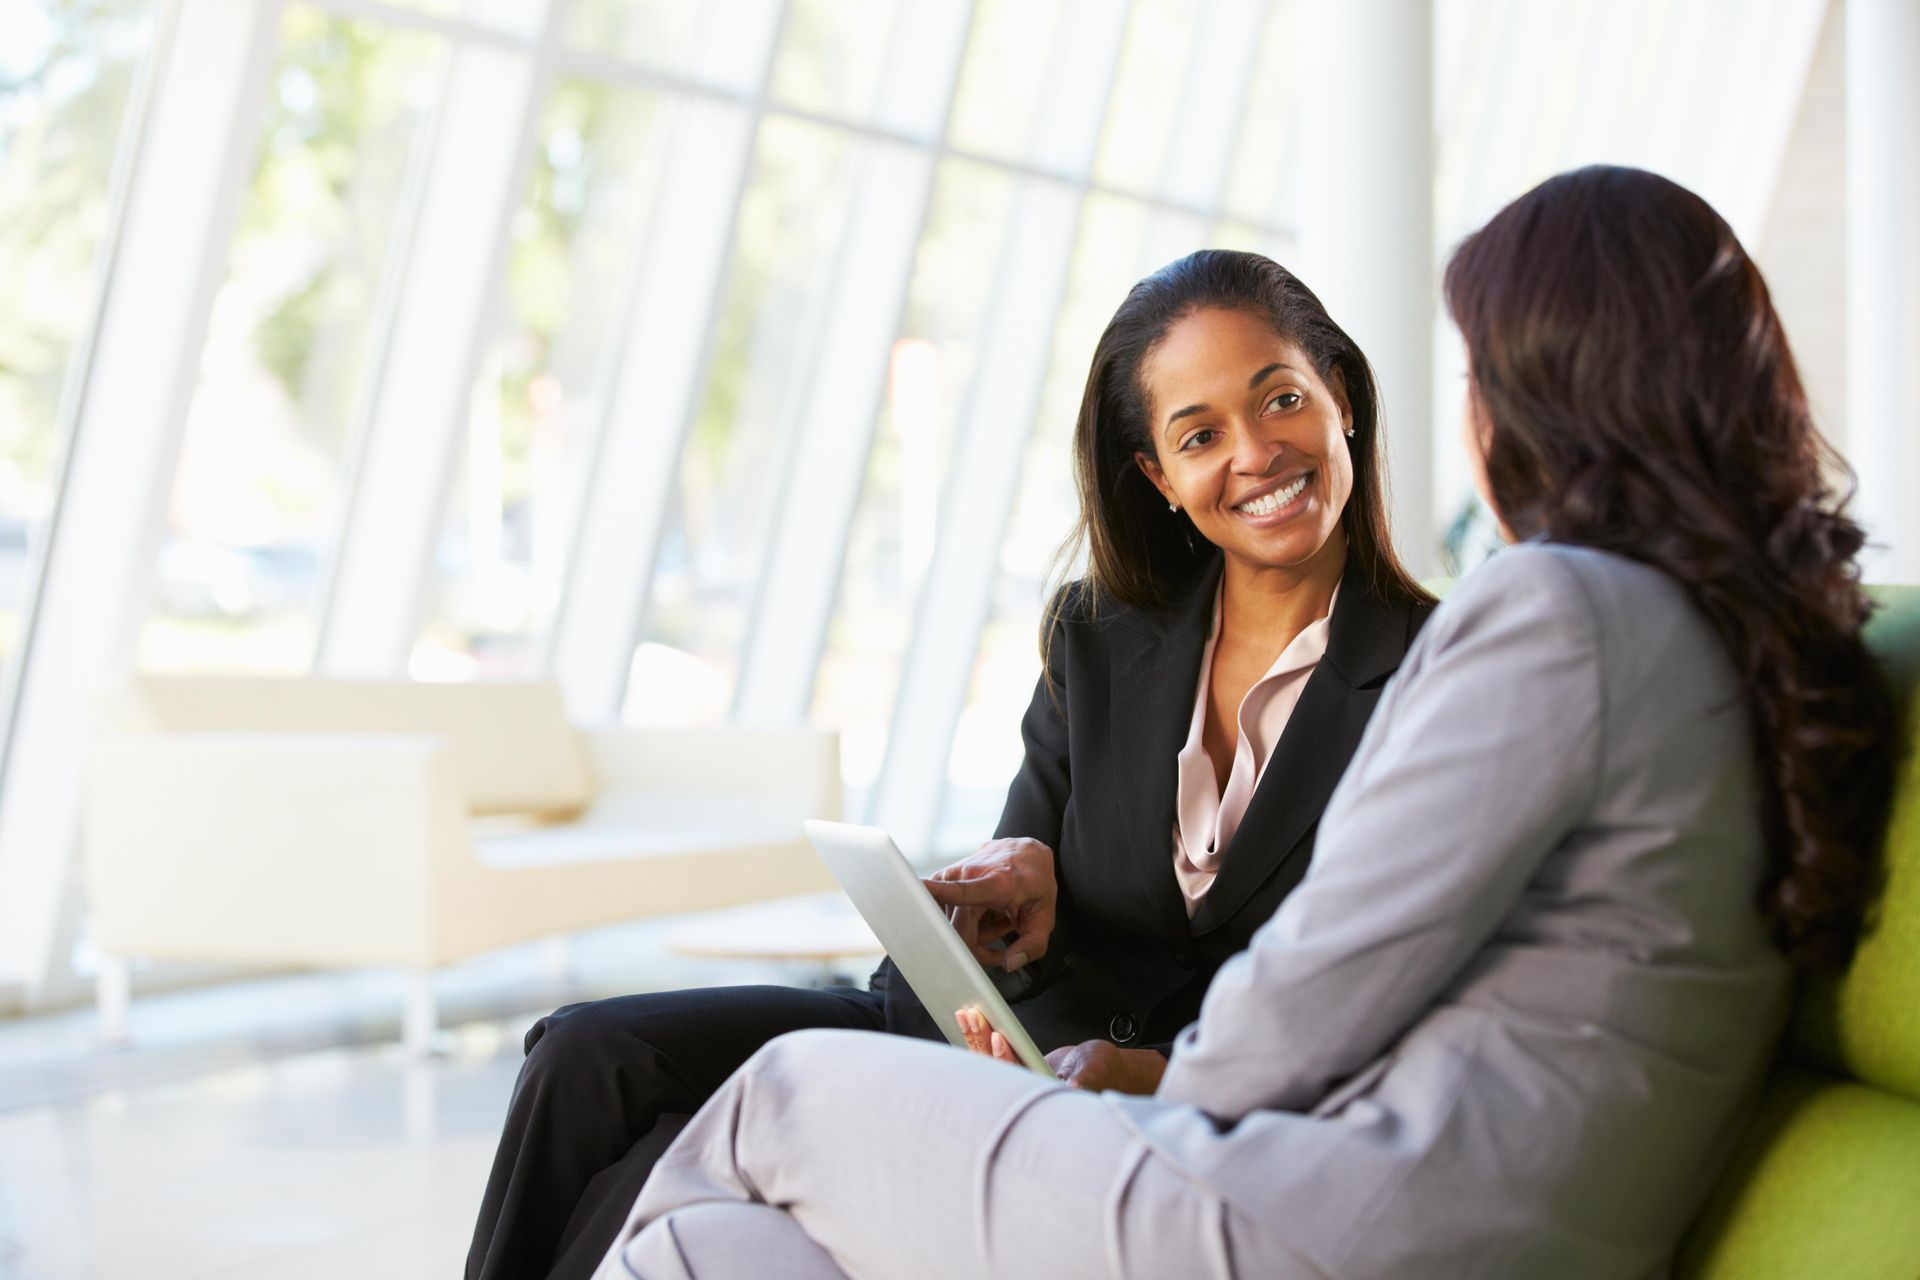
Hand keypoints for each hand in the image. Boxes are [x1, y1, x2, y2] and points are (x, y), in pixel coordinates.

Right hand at [922, 837, 1056, 972]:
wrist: (1026, 851)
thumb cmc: (1035, 882)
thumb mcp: (1044, 916)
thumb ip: (1032, 945)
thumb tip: (1009, 964)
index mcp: (995, 883)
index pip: (960, 891)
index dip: (935, 894)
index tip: (911, 894)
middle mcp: (968, 875)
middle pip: (958, 931)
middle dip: (980, 945)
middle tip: (1006, 932)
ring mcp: (952, 874)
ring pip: (952, 925)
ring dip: (976, 931)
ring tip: (999, 917)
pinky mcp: (943, 877)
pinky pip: (947, 912)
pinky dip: (965, 921)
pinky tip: (985, 914)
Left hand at [956, 1010, 1166, 1095]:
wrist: (1101, 1070)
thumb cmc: (1102, 1073)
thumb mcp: (1096, 1071)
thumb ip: (1085, 1079)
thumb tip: (1076, 1087)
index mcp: (1040, 1095)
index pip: (1015, 1078)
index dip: (1004, 1058)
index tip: (998, 1036)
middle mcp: (1023, 1090)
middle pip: (993, 1069)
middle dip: (981, 1042)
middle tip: (971, 1015)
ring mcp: (1016, 1079)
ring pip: (988, 1061)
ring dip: (976, 1038)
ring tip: (965, 1013)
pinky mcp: (1014, 1067)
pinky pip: (991, 1054)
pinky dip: (980, 1038)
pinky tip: (970, 1023)